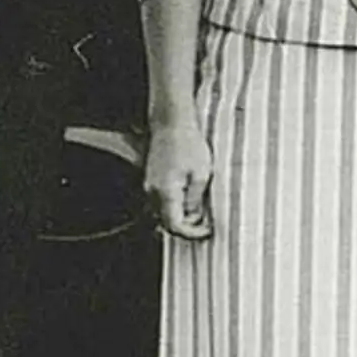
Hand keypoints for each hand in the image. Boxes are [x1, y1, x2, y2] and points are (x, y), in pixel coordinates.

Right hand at [143, 114, 214, 240]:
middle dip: (187, 227)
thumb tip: (194, 218)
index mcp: (166, 192)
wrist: (172, 123)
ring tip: (200, 208)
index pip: (175, 226)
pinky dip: (175, 206)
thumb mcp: (201, 174)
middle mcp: (153, 192)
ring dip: (181, 216)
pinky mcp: (151, 180)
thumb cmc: (189, 144)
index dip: (192, 233)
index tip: (207, 230)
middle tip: (206, 222)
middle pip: (166, 223)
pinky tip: (190, 196)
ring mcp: (150, 186)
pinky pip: (162, 202)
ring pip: (163, 213)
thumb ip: (196, 200)